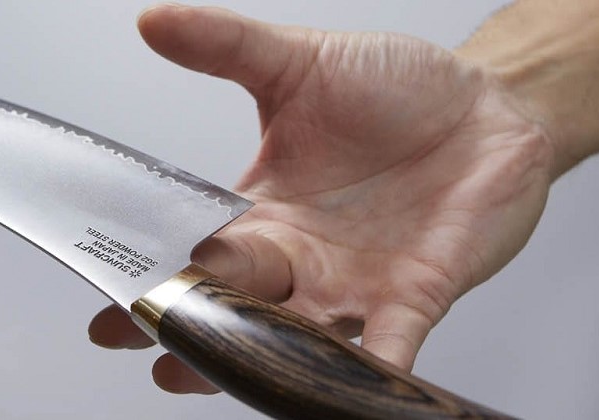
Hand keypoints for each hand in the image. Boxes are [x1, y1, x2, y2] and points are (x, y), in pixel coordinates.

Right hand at [89, 4, 559, 393]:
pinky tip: (356, 392)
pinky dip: (375, 371)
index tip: (109, 302)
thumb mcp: (301, 63)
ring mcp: (357, 283)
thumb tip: (153, 20)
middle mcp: (303, 257)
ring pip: (299, 339)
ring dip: (262, 362)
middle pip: (236, 305)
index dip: (153, 276)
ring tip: (220, 376)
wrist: (489, 106)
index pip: (196, 250)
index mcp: (266, 208)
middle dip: (190, 328)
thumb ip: (227, 47)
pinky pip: (391, 344)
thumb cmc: (398, 91)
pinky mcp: (416, 295)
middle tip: (151, 344)